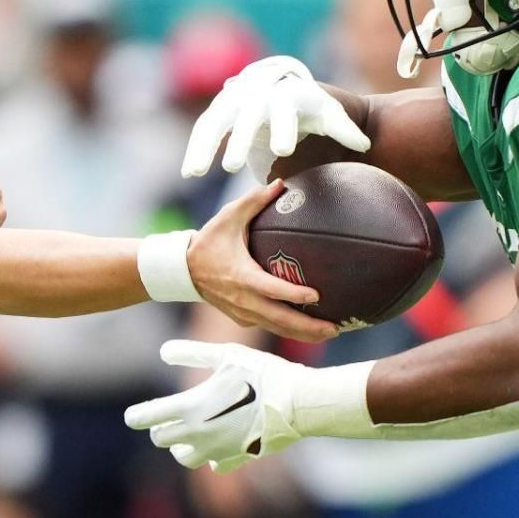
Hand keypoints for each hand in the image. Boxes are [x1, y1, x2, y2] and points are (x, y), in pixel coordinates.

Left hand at [125, 340, 310, 471]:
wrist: (297, 403)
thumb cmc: (262, 373)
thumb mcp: (226, 354)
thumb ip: (192, 352)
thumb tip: (163, 350)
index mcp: (190, 406)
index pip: (147, 417)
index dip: (136, 416)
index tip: (133, 416)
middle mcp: (198, 432)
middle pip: (161, 438)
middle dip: (161, 427)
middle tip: (168, 417)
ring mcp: (216, 449)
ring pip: (183, 457)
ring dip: (180, 446)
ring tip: (188, 433)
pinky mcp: (235, 458)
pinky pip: (213, 464)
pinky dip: (211, 455)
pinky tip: (218, 442)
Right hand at [182, 55, 371, 179]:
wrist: (284, 84)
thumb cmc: (312, 107)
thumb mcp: (330, 115)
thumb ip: (345, 129)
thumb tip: (365, 144)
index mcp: (287, 92)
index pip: (284, 108)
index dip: (281, 127)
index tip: (282, 150)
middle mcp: (257, 92)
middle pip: (245, 114)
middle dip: (238, 138)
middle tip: (233, 165)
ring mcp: (234, 100)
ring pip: (216, 121)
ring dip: (204, 146)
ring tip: (195, 172)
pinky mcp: (220, 111)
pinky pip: (205, 129)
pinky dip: (196, 148)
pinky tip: (188, 172)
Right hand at [190, 181, 337, 343]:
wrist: (183, 270)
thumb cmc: (209, 241)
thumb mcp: (228, 217)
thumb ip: (254, 201)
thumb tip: (281, 183)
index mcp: (242, 276)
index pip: (271, 289)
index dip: (293, 293)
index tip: (316, 296)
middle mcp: (244, 300)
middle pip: (280, 319)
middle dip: (308, 327)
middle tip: (335, 328)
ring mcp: (243, 312)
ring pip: (277, 328)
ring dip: (303, 333)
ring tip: (330, 332)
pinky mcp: (243, 318)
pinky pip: (269, 326)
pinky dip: (289, 329)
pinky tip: (309, 329)